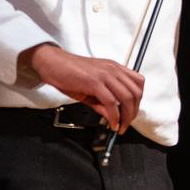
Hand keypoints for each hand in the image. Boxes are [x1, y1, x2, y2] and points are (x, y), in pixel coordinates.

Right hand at [21, 44, 143, 131]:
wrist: (51, 62)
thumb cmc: (68, 73)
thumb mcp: (91, 88)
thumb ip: (103, 102)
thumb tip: (113, 117)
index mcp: (115, 68)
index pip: (138, 82)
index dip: (139, 100)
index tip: (132, 111)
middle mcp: (113, 70)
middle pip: (136, 93)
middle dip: (134, 112)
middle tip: (127, 124)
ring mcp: (105, 75)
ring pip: (127, 97)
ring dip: (126, 116)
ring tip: (121, 126)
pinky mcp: (95, 82)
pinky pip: (111, 102)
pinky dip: (114, 116)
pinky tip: (112, 123)